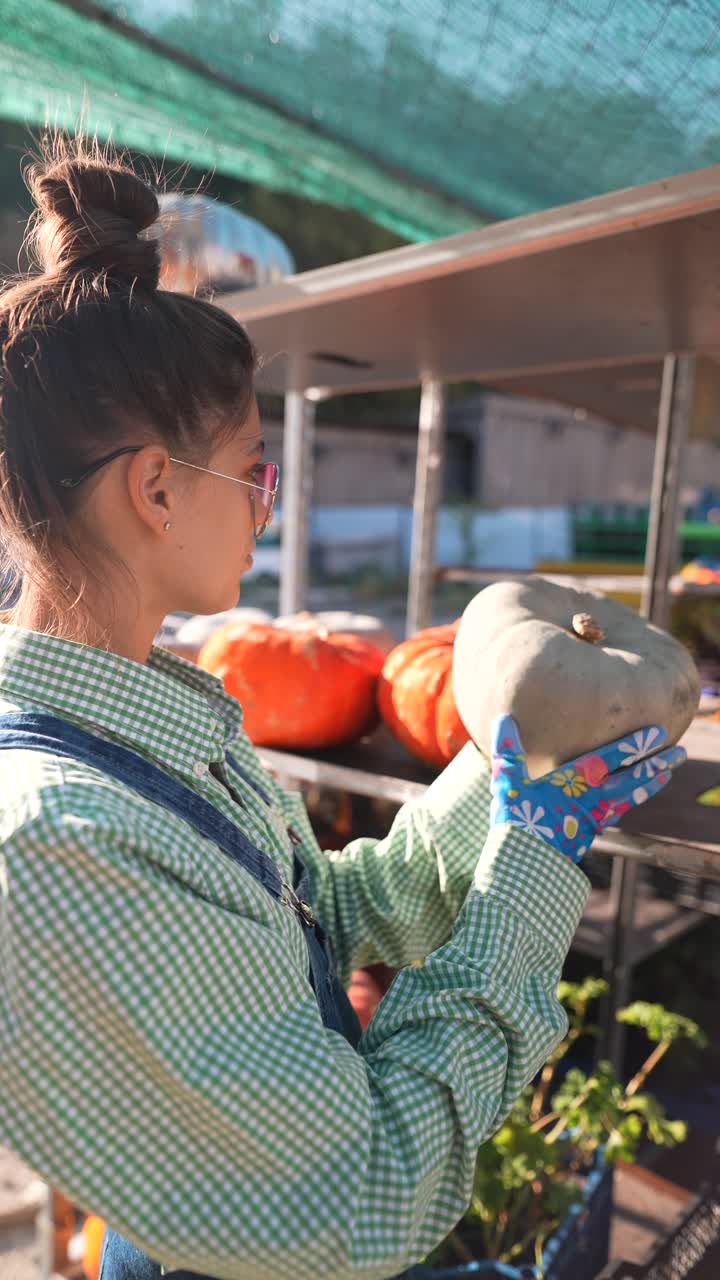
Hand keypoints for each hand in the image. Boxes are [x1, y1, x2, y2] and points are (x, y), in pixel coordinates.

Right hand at [489, 714, 685, 862]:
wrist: (523, 867)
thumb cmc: (515, 822)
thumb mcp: (507, 783)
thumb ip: (508, 750)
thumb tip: (503, 717)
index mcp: (574, 783)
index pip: (610, 759)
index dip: (633, 745)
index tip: (657, 733)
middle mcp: (590, 799)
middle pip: (631, 779)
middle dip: (655, 764)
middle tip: (679, 753)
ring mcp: (593, 818)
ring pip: (629, 798)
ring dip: (650, 784)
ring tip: (668, 775)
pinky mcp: (588, 832)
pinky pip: (616, 813)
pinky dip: (629, 802)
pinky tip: (633, 799)